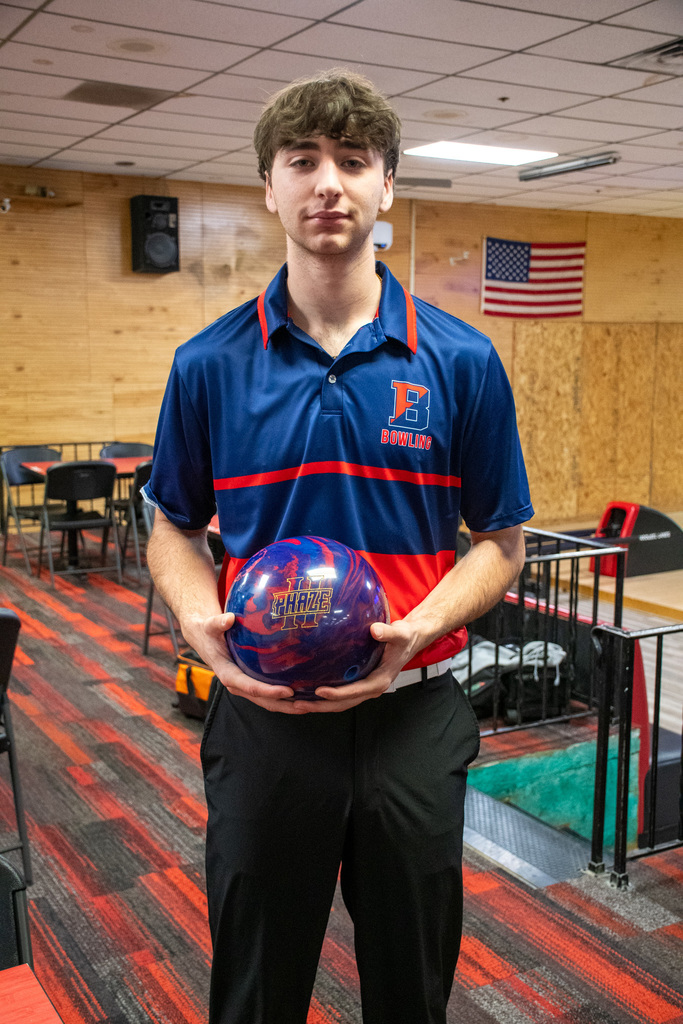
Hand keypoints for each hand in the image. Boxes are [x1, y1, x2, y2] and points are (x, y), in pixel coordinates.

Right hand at [181, 611, 310, 714]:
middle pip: (263, 700)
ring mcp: (244, 687)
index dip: (270, 691)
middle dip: (284, 705)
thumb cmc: (210, 633)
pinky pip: (268, 695)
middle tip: (306, 705)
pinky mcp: (250, 683)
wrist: (206, 640)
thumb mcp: (211, 626)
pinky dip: (283, 698)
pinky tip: (301, 694)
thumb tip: (229, 618)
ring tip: (308, 705)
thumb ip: (218, 623)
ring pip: (267, 702)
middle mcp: (237, 685)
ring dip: (286, 706)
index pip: (251, 687)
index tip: (288, 691)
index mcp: (228, 675)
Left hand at [292, 618, 421, 712]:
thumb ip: (388, 632)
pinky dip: (324, 697)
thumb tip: (375, 629)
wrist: (410, 641)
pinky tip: (307, 692)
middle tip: (298, 704)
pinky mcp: (359, 683)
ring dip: (319, 705)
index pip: (355, 691)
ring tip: (296, 703)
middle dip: (320, 706)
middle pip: (343, 704)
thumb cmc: (404, 638)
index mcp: (379, 681)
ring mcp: (364, 688)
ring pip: (340, 703)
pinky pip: (340, 695)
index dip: (337, 693)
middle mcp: (371, 689)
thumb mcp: (400, 633)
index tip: (318, 691)